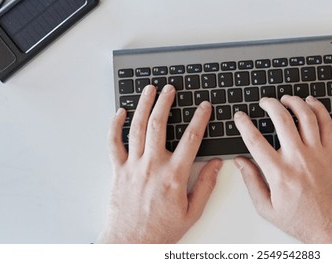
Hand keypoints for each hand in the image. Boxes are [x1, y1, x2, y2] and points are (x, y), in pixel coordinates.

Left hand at [98, 84, 222, 242]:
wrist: (131, 242)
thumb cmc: (161, 230)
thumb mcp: (192, 211)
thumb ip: (206, 185)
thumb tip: (217, 165)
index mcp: (174, 175)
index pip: (191, 139)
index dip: (199, 119)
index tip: (204, 107)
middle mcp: (152, 166)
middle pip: (159, 125)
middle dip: (166, 102)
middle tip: (170, 89)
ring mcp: (133, 167)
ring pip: (137, 128)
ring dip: (144, 106)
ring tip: (149, 90)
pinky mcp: (118, 171)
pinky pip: (114, 143)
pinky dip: (116, 126)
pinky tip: (121, 113)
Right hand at [233, 96, 331, 243]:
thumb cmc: (301, 220)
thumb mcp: (267, 208)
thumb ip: (251, 182)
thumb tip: (241, 162)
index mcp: (279, 173)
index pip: (255, 140)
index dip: (244, 124)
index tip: (240, 117)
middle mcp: (298, 159)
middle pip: (281, 120)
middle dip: (269, 105)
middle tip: (264, 102)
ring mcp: (317, 154)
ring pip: (306, 117)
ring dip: (294, 102)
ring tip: (285, 99)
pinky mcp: (331, 154)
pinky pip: (327, 125)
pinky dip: (319, 110)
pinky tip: (311, 103)